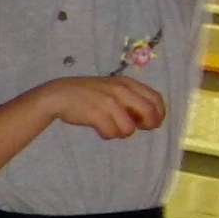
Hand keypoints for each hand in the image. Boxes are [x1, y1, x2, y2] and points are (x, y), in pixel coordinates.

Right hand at [38, 74, 169, 139]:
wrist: (59, 95)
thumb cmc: (88, 94)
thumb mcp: (112, 89)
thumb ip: (130, 98)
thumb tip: (148, 118)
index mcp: (127, 83)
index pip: (156, 98)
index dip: (159, 113)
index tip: (152, 123)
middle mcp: (121, 91)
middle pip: (149, 113)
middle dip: (147, 125)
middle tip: (136, 128)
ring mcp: (108, 102)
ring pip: (129, 128)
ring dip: (121, 132)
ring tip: (111, 128)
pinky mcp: (97, 114)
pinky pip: (111, 133)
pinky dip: (107, 134)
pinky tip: (100, 129)